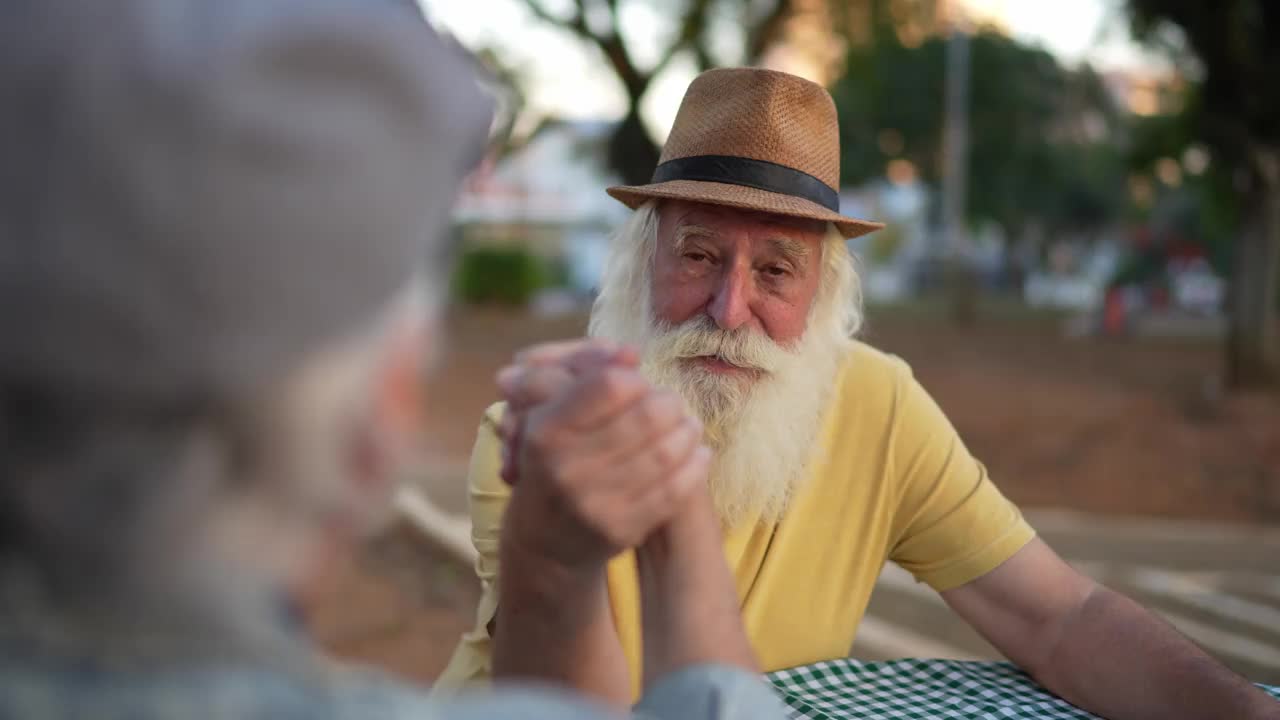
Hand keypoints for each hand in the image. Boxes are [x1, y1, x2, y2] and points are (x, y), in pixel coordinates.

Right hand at [498, 346, 710, 570]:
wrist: (543, 538)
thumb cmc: (552, 457)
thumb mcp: (548, 409)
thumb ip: (584, 370)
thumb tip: (631, 354)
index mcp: (546, 431)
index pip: (610, 385)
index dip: (634, 379)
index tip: (638, 384)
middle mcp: (566, 468)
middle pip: (646, 417)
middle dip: (668, 403)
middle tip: (671, 404)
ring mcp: (595, 503)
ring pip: (666, 453)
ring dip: (687, 432)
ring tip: (688, 425)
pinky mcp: (621, 530)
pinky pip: (674, 490)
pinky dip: (694, 465)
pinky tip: (697, 453)